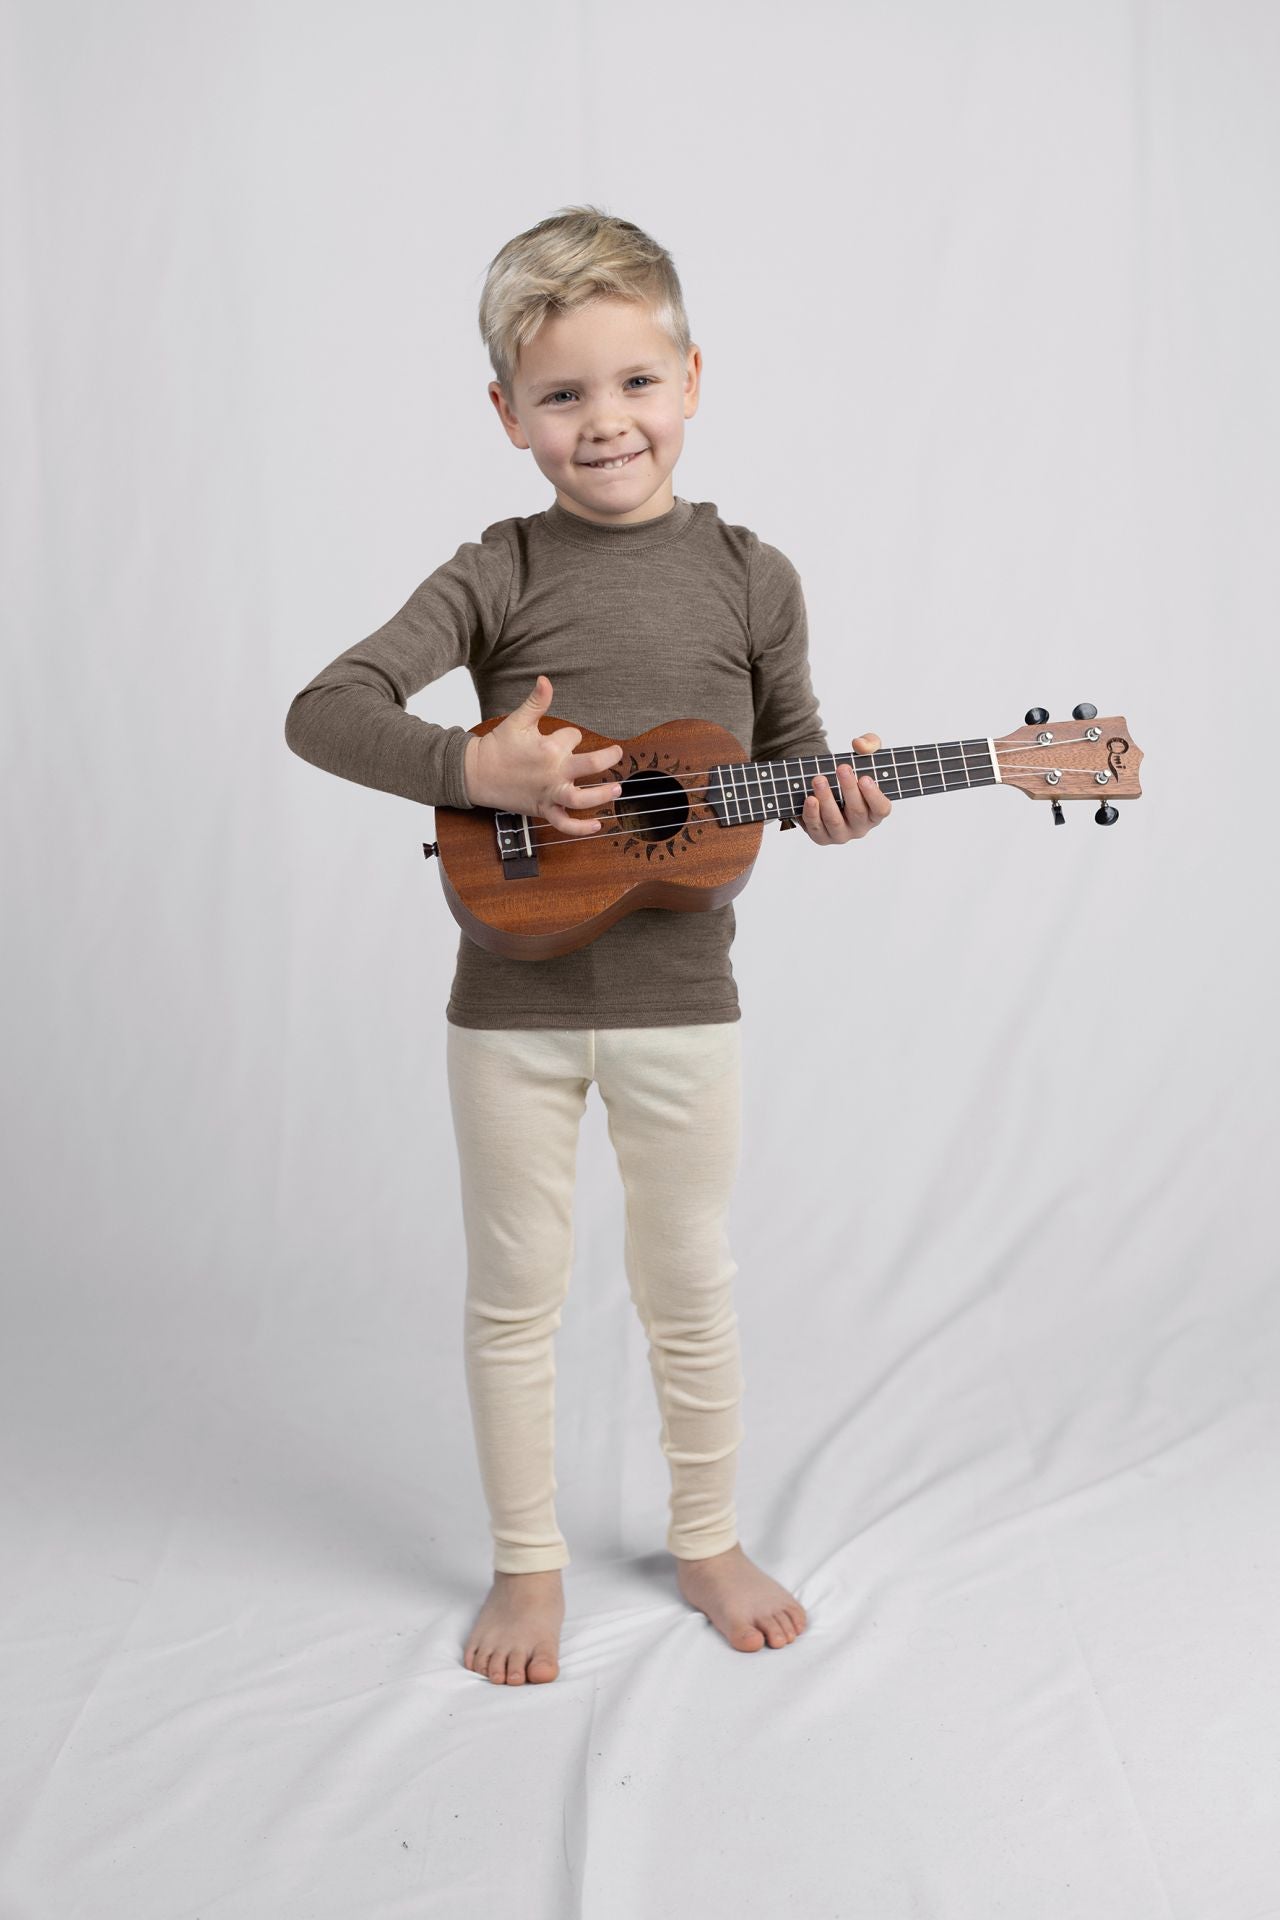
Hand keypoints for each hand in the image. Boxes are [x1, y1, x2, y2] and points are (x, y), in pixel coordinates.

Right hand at [463, 676, 624, 835]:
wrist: (476, 774)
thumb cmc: (497, 747)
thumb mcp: (517, 720)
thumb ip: (536, 702)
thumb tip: (545, 680)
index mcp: (549, 748)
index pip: (574, 737)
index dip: (570, 735)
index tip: (559, 738)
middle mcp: (553, 772)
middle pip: (591, 765)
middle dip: (608, 759)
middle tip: (617, 754)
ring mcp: (549, 793)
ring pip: (582, 799)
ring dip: (602, 795)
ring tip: (617, 789)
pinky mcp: (543, 809)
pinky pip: (564, 824)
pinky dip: (581, 829)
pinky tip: (597, 826)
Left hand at [800, 731, 891, 843]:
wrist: (827, 784)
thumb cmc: (853, 773)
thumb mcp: (865, 754)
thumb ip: (870, 744)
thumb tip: (859, 744)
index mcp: (875, 812)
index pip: (881, 809)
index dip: (874, 795)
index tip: (865, 778)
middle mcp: (860, 827)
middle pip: (857, 812)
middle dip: (849, 789)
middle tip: (841, 768)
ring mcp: (840, 834)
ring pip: (835, 821)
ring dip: (827, 799)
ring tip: (819, 779)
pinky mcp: (821, 836)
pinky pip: (815, 828)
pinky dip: (811, 814)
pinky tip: (809, 798)